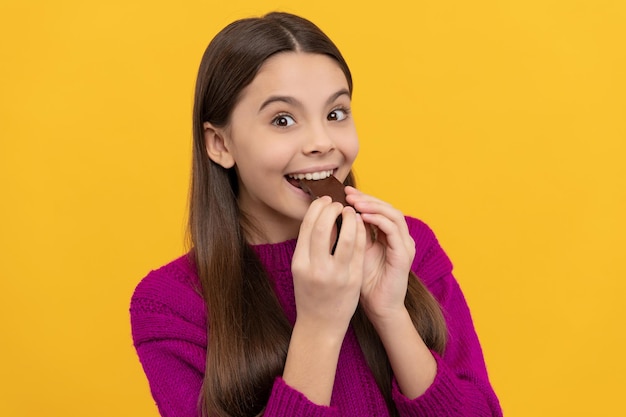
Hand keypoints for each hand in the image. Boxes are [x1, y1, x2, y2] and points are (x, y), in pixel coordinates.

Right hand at [291, 196, 366, 338]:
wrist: (321, 325)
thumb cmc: (310, 294)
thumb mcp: (301, 269)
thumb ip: (308, 246)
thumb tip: (320, 216)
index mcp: (300, 263)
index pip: (307, 226)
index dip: (317, 209)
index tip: (324, 201)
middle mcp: (316, 268)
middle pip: (323, 227)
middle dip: (332, 209)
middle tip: (338, 203)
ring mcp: (337, 274)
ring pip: (347, 236)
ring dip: (350, 218)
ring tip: (351, 212)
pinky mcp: (354, 279)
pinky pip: (360, 249)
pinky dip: (361, 232)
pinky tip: (360, 225)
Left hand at [345, 187, 414, 322]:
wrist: (379, 309)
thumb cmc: (364, 284)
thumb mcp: (354, 254)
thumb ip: (349, 236)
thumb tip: (332, 216)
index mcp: (388, 236)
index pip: (378, 209)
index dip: (362, 199)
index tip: (342, 193)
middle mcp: (399, 237)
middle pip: (387, 207)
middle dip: (366, 198)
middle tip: (348, 193)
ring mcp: (404, 245)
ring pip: (393, 214)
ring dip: (373, 206)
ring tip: (354, 202)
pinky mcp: (404, 255)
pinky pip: (393, 230)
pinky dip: (379, 220)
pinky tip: (363, 217)